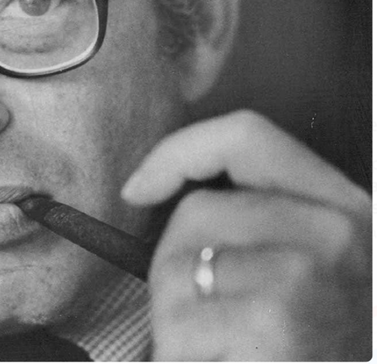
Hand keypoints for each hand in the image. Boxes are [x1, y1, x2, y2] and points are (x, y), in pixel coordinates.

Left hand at [122, 110, 370, 360]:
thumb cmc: (305, 348)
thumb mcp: (302, 272)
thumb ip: (255, 221)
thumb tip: (150, 189)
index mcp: (342, 207)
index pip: (246, 136)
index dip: (177, 153)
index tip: (136, 189)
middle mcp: (338, 233)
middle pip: (198, 209)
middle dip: (173, 265)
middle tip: (202, 318)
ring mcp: (309, 273)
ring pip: (178, 265)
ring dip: (174, 318)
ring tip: (217, 348)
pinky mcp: (277, 320)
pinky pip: (179, 322)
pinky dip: (179, 354)